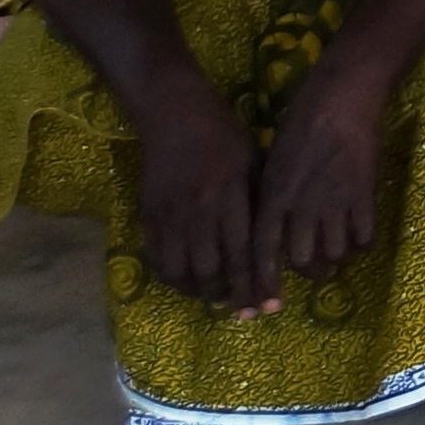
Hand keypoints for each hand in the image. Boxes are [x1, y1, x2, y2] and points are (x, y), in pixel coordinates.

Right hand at [124, 74, 268, 314]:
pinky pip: (158, 260)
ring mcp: (169, 217)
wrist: (175, 117)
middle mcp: (198, 212)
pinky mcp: (149, 217)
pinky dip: (174, 278)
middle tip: (244, 308)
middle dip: (230, 295)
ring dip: (201, 291)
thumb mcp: (255, 165)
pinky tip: (188, 281)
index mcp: (230, 197)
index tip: (270, 306)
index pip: (244, 253)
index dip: (257, 284)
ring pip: (182, 271)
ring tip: (217, 297)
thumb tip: (275, 243)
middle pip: (212, 270)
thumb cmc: (226, 138)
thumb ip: (260, 204)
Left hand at [253, 54, 402, 286]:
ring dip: (335, 261)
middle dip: (308, 273)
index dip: (262, 282)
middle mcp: (301, 204)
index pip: (262, 251)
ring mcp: (335, 200)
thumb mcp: (271, 162)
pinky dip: (361, 245)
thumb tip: (271, 232)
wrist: (342, 98)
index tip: (264, 307)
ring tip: (336, 258)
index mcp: (273, 195)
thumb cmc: (299, 124)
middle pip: (303, 259)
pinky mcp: (364, 193)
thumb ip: (270, 199)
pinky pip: (364, 236)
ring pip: (335, 252)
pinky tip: (358, 240)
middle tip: (313, 271)